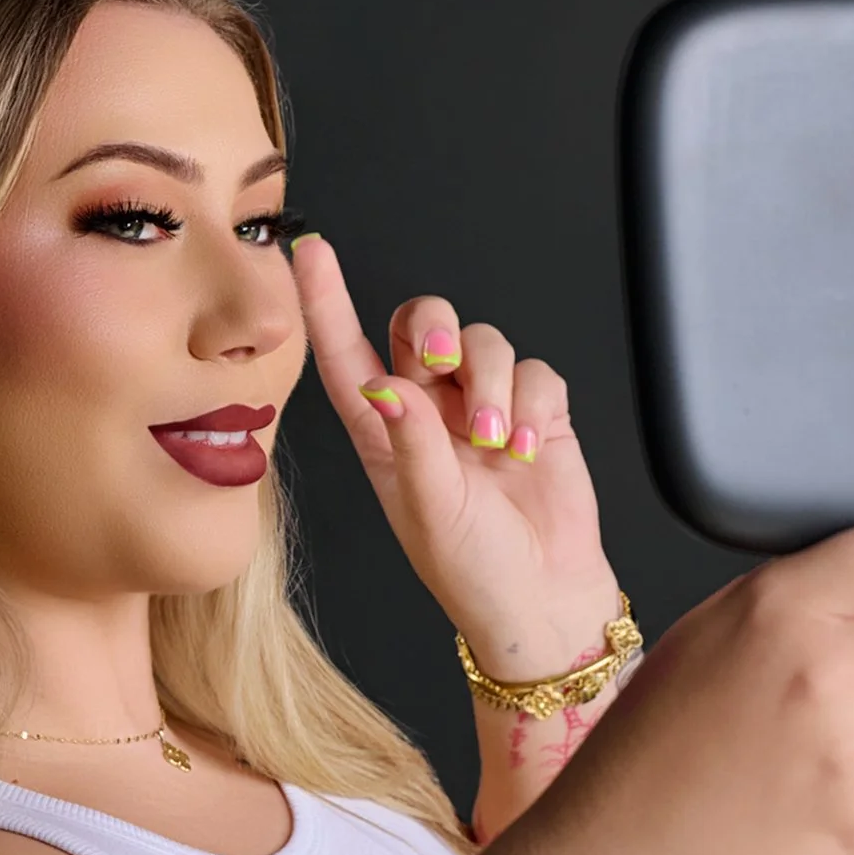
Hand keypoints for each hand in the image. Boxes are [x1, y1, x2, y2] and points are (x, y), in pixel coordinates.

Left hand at [290, 235, 621, 677]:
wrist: (544, 602)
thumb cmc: (474, 571)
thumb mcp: (431, 511)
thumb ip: (413, 443)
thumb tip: (388, 382)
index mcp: (384, 433)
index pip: (346, 353)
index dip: (326, 301)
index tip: (310, 252)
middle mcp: (430, 412)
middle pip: (424, 325)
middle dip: (436, 330)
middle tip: (442, 367)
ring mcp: (484, 409)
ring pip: (485, 343)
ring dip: (494, 385)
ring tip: (498, 444)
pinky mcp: (538, 414)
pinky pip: (538, 372)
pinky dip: (536, 406)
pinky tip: (530, 450)